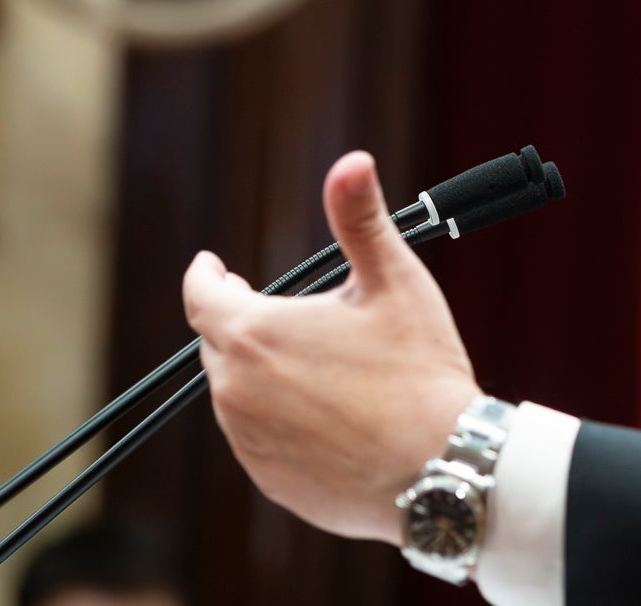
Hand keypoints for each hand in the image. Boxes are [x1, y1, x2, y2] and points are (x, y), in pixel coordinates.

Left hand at [182, 151, 480, 542]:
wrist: (440, 468)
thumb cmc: (419, 370)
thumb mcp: (394, 282)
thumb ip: (360, 219)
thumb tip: (351, 160)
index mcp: (255, 333)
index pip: (200, 295)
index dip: (205, 274)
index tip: (213, 265)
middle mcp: (235, 389)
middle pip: (219, 343)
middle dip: (241, 321)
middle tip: (280, 313)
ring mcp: (247, 441)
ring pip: (237, 392)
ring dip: (261, 372)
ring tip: (317, 367)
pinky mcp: (268, 480)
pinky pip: (258, 438)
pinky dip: (279, 420)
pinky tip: (327, 416)